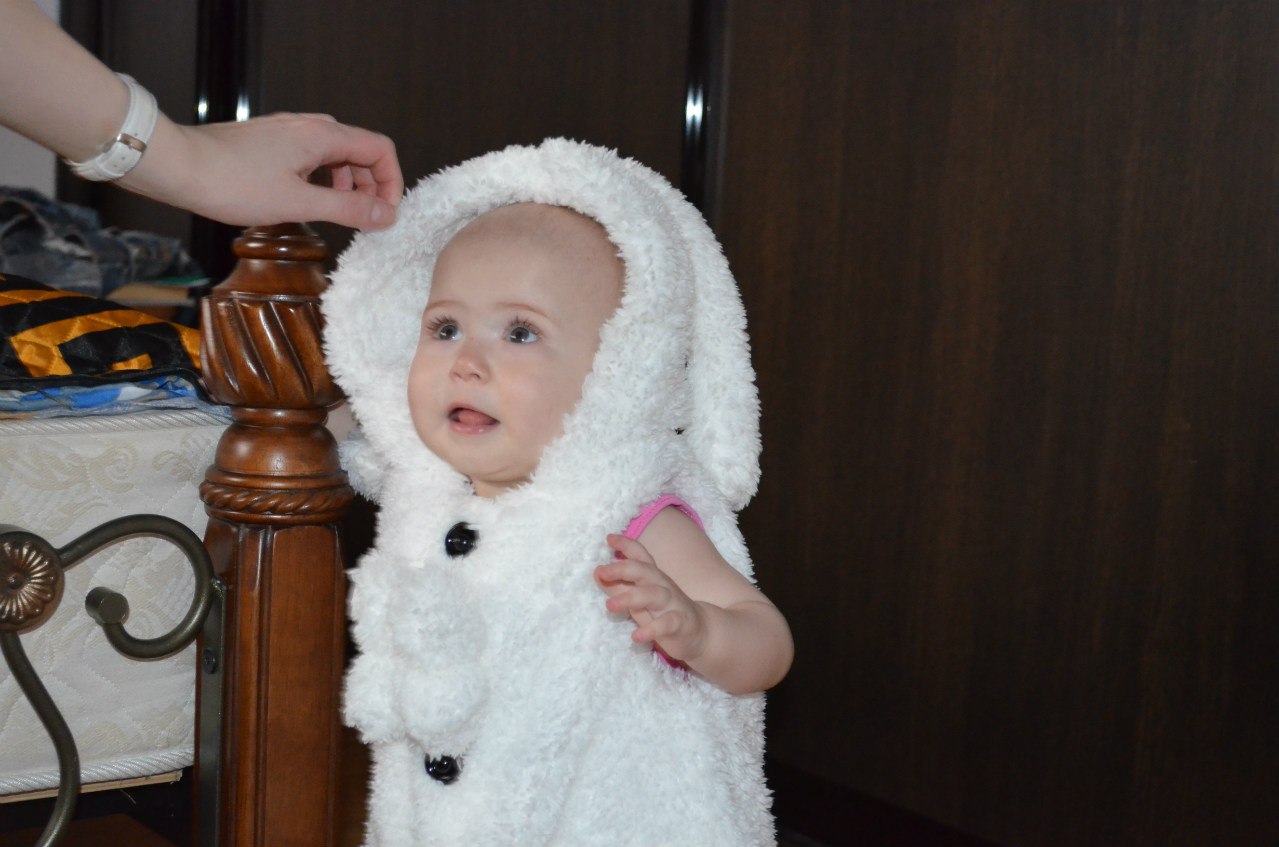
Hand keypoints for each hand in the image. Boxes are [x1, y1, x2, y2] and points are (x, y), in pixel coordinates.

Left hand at [122, 112, 402, 229]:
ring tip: (336, 215)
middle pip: (360, 152)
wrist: (177, 166)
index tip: (385, 214)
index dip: (391, 182)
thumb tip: (386, 216)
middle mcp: (309, 127)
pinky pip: (311, 158)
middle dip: (369, 187)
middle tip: (363, 221)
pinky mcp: (270, 142)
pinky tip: (306, 202)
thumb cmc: (232, 182)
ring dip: (345, 186)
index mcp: (322, 135)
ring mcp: (288, 132)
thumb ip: (347, 209)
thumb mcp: (298, 203)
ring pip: (335, 155)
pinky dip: (321, 180)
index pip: (379, 149)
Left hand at [594, 534, 707, 662]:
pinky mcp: (680, 623)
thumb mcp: (639, 599)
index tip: (609, 538)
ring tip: (609, 604)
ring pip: (653, 595)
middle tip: (601, 571)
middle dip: (622, 568)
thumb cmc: (663, 612)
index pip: (640, 556)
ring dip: (630, 598)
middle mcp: (662, 585)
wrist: (700, 632)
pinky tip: (636, 636)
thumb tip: (597, 573)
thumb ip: (619, 587)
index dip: (626, 545)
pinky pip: (666, 624)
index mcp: (652, 577)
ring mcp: (673, 603)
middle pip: (644, 571)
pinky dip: (651, 629)